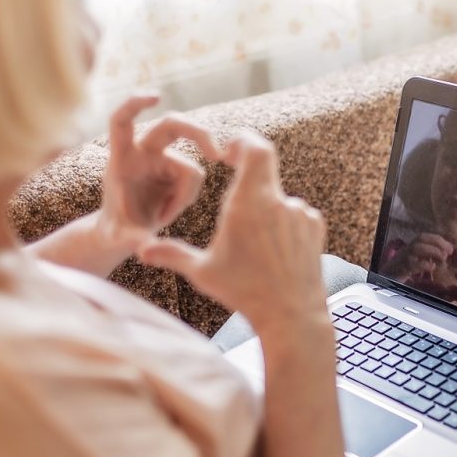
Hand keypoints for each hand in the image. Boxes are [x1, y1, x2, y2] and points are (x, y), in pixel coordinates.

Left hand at [97, 95, 222, 250]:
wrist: (125, 232)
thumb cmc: (116, 230)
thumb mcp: (119, 237)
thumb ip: (130, 238)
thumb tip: (142, 245)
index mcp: (121, 158)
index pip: (123, 121)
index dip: (135, 104)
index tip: (157, 96)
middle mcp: (143, 153)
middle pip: (174, 125)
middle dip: (198, 134)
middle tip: (217, 154)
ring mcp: (162, 160)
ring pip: (191, 167)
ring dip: (185, 195)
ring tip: (164, 217)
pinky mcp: (176, 170)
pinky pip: (195, 180)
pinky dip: (187, 199)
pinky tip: (171, 211)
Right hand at [138, 131, 328, 338]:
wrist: (292, 315)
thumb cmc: (244, 292)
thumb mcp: (203, 272)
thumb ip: (171, 254)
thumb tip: (141, 250)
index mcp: (249, 202)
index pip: (255, 148)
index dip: (243, 140)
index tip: (229, 151)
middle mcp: (278, 202)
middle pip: (265, 167)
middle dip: (246, 173)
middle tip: (234, 180)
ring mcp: (300, 214)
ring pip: (278, 197)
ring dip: (264, 207)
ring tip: (252, 240)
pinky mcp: (315, 227)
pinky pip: (296, 214)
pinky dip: (282, 223)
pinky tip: (273, 250)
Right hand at [379, 233, 453, 282]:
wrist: (383, 284)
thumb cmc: (400, 275)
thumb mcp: (414, 265)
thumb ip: (427, 260)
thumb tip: (445, 258)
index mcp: (409, 248)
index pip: (424, 236)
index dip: (438, 239)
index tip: (450, 247)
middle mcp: (404, 251)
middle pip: (420, 238)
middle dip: (437, 242)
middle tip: (449, 252)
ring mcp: (400, 260)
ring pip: (415, 248)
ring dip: (432, 251)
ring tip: (443, 258)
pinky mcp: (398, 271)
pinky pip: (411, 264)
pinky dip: (424, 265)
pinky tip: (432, 267)